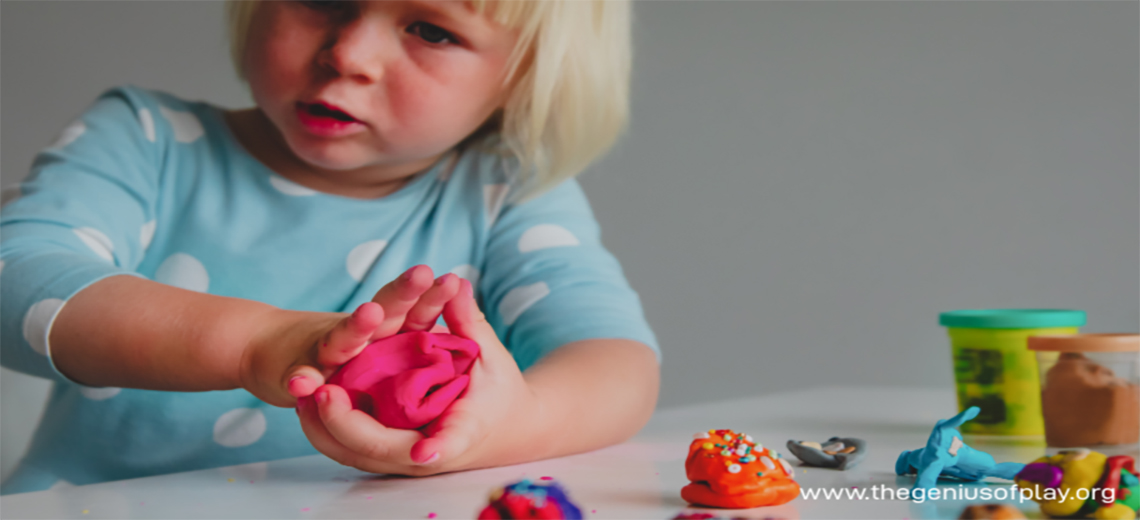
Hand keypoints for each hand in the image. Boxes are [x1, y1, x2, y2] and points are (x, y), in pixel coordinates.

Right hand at [239, 264, 461, 406]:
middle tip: (423, 273)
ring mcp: (323, 354)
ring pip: (342, 340)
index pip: (412, 310)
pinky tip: (302, 383)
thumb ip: (415, 324)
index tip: (453, 279)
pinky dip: (301, 380)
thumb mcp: (379, 338)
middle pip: (383, 312)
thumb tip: (460, 292)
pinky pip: (300, 381)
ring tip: (371, 313)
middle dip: (402, 294)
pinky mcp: (296, 377)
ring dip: (355, 327)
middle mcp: (355, 337)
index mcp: (381, 331)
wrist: (263, 347)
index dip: (430, 296)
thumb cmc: (337, 348)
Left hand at [297, 277, 541, 475]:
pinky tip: (304, 398)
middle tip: (322, 393)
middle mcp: (430, 452)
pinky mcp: (386, 455)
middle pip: (384, 450)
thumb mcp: (490, 356)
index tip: (423, 452)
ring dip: (324, 426)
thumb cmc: (497, 391)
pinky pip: (347, 447)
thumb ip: (470, 323)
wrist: (499, 429)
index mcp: (465, 430)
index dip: (438, 446)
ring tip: (302, 390)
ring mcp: (404, 459)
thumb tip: (458, 285)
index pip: (450, 442)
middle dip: (348, 424)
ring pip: (355, 453)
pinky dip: (324, 426)